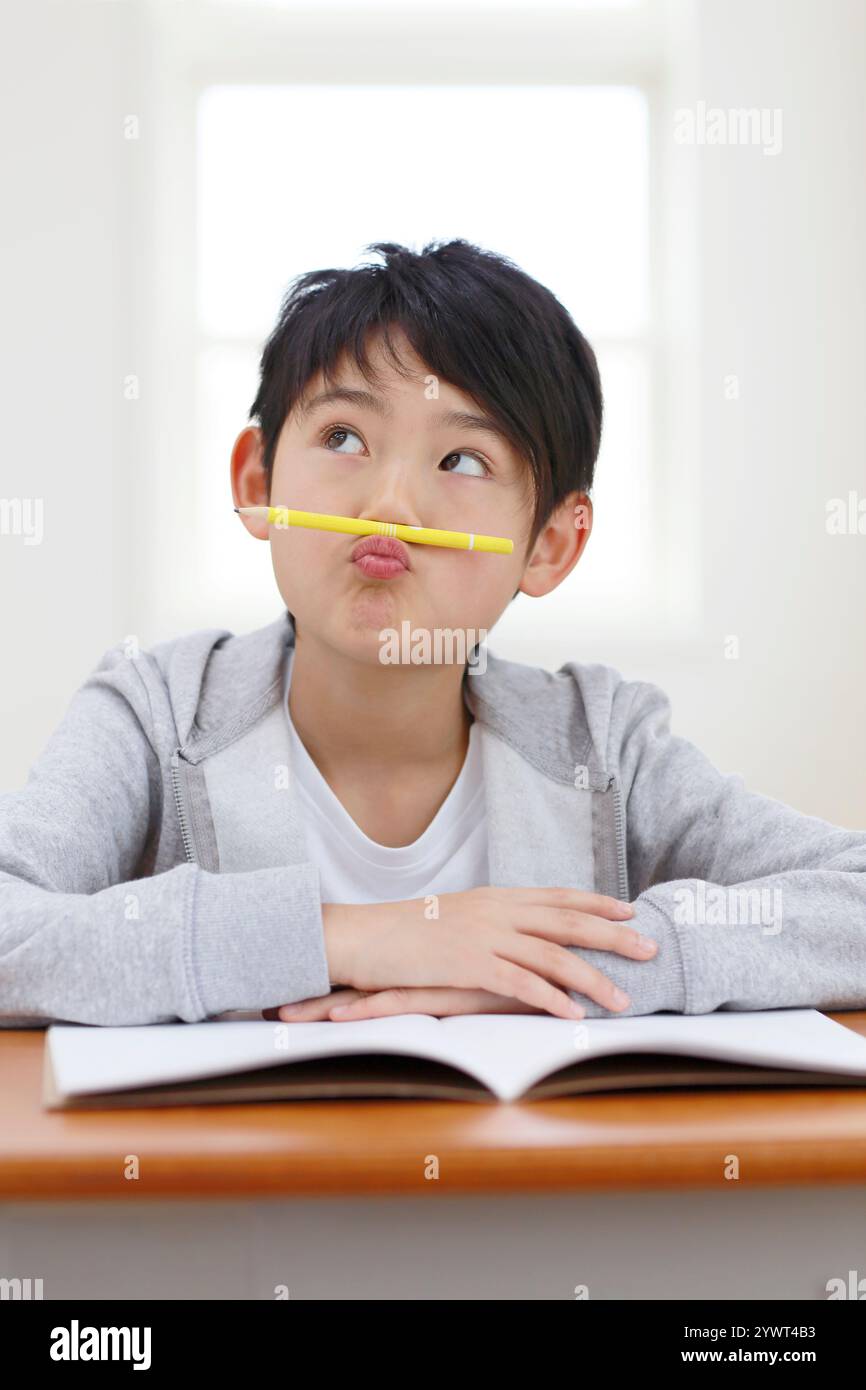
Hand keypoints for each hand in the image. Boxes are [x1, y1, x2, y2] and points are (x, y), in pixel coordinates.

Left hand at [264, 986, 545, 1022]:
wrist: (567, 961)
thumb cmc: (534, 971)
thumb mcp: (492, 976)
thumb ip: (466, 977)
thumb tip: (442, 987)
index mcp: (432, 960)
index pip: (375, 964)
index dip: (331, 972)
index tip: (288, 982)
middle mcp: (426, 965)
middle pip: (358, 975)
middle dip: (311, 987)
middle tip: (264, 1004)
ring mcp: (434, 977)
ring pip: (366, 992)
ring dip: (322, 1004)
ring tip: (278, 1014)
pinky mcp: (451, 992)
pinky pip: (401, 1004)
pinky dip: (366, 1012)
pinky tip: (336, 1018)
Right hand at [293, 887, 657, 1021]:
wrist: (363, 936)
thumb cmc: (405, 931)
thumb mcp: (455, 915)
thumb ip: (491, 921)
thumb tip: (519, 933)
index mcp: (496, 897)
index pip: (558, 896)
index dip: (596, 903)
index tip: (629, 911)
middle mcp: (497, 911)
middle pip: (568, 922)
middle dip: (613, 937)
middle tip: (650, 948)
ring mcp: (485, 936)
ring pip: (553, 955)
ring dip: (593, 978)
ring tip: (623, 997)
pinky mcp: (469, 964)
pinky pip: (520, 983)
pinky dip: (551, 998)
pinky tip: (573, 1014)